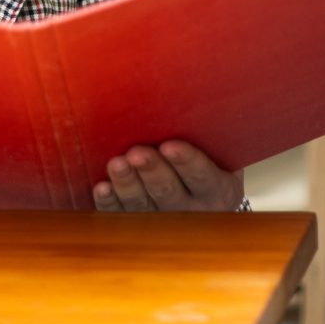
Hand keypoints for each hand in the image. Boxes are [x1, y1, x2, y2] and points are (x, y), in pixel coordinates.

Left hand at [92, 141, 243, 211]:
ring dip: (127, 184)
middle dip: (151, 171)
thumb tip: (191, 99)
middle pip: (168, 192)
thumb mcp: (222, 151)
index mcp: (218, 190)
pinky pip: (121, 215)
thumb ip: (211, 135)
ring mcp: (163, 220)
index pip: (202, 175)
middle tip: (136, 153)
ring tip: (116, 164)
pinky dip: (110, 203)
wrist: (205, 198)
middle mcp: (192, 210)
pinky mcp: (138, 224)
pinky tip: (102, 187)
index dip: (186, 161)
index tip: (169, 145)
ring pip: (142, 205)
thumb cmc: (212, 160)